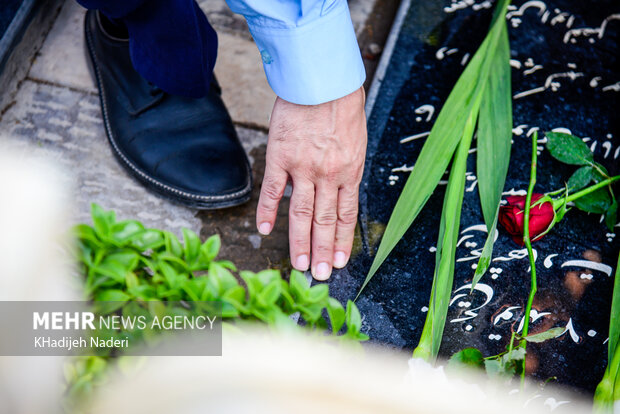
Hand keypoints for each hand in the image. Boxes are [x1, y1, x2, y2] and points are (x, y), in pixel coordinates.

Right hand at [256, 87, 366, 280]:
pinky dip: (267, 211)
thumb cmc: (341, 108)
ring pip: (300, 214)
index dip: (341, 241)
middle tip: (319, 275)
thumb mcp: (355, 142)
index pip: (346, 216)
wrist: (323, 81)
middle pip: (323, 221)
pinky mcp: (281, 157)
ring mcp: (303, 168)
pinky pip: (272, 190)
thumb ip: (346, 170)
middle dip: (321, 251)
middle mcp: (328, 175)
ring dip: (299, 242)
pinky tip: (264, 229)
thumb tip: (337, 194)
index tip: (338, 261)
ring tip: (298, 265)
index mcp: (349, 172)